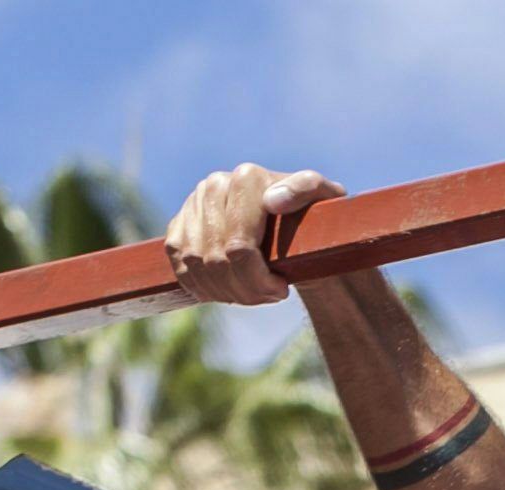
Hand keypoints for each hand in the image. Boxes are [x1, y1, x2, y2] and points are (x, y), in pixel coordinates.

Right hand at [166, 165, 346, 305]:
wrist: (287, 223)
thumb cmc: (312, 215)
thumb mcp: (325, 199)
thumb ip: (309, 189)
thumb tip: (273, 201)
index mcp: (247, 179)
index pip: (239, 247)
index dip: (259, 280)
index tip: (281, 289)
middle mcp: (214, 185)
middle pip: (218, 260)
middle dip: (245, 290)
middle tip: (268, 296)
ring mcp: (193, 203)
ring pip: (197, 266)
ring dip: (225, 292)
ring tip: (252, 295)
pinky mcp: (179, 223)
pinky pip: (180, 264)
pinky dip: (202, 286)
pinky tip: (227, 291)